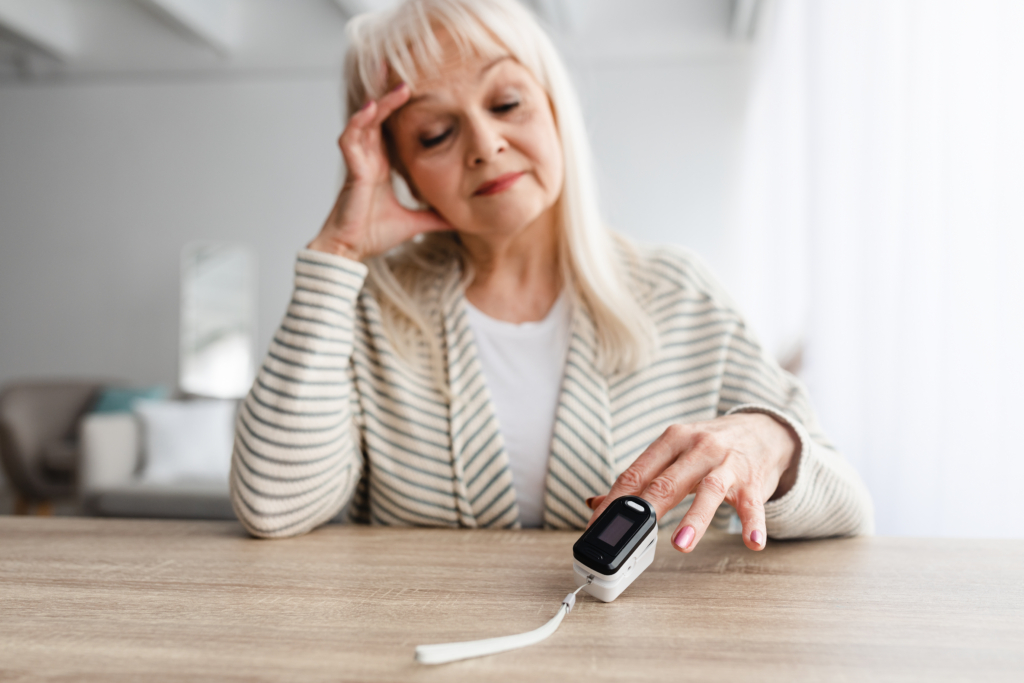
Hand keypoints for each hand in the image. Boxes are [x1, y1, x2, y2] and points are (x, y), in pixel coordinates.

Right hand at [307, 83, 450, 260]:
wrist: (352, 250)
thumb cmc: (374, 234)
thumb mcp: (414, 222)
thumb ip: (433, 217)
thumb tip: (457, 220)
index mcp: (381, 166)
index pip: (391, 129)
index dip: (400, 110)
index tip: (418, 93)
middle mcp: (369, 159)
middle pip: (378, 117)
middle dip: (389, 95)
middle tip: (403, 73)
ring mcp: (358, 162)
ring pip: (366, 122)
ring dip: (379, 103)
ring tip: (396, 85)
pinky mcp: (351, 170)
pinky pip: (351, 139)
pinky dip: (359, 123)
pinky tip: (370, 109)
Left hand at [586, 413, 799, 552]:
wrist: (764, 430)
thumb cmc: (711, 445)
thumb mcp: (674, 452)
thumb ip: (639, 478)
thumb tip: (595, 503)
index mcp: (672, 440)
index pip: (637, 473)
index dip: (615, 500)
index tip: (598, 525)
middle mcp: (699, 448)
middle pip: (668, 481)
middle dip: (648, 508)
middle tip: (632, 535)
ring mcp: (728, 464)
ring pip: (709, 490)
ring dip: (694, 519)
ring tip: (680, 545)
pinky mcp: (753, 481)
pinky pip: (753, 504)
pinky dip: (752, 523)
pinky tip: (752, 541)